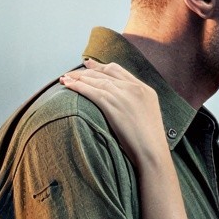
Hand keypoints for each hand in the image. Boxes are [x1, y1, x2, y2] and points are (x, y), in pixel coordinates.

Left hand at [60, 58, 173, 177]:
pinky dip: (78, 87)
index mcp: (145, 90)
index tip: (89, 64)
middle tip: (72, 72)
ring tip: (65, 79)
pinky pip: (91, 91)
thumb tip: (124, 109)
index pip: (120, 71)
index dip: (101, 67)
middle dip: (86, 72)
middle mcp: (134, 88)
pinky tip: (68, 86)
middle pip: (106, 73)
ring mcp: (124, 95)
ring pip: (97, 81)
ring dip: (78, 78)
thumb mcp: (148, 119)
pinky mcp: (113, 104)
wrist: (153, 154)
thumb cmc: (150, 145)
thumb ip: (136, 107)